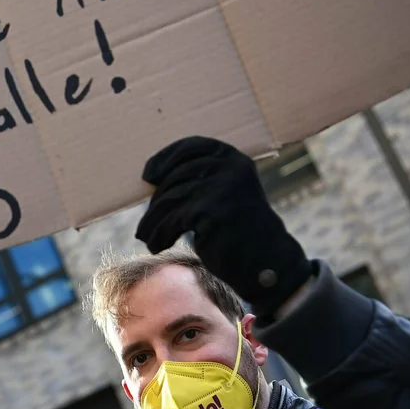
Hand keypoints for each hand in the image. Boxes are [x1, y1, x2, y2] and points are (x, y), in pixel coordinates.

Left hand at [135, 136, 311, 316]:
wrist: (265, 261)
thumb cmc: (238, 230)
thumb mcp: (224, 194)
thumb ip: (201, 179)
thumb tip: (152, 176)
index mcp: (233, 159)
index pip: (191, 147)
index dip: (166, 157)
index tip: (149, 174)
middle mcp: (229, 167)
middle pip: (175, 177)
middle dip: (156, 203)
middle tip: (144, 226)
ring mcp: (221, 187)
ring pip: (171, 198)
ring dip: (153, 221)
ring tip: (146, 237)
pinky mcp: (211, 210)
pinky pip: (173, 220)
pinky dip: (160, 234)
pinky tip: (157, 246)